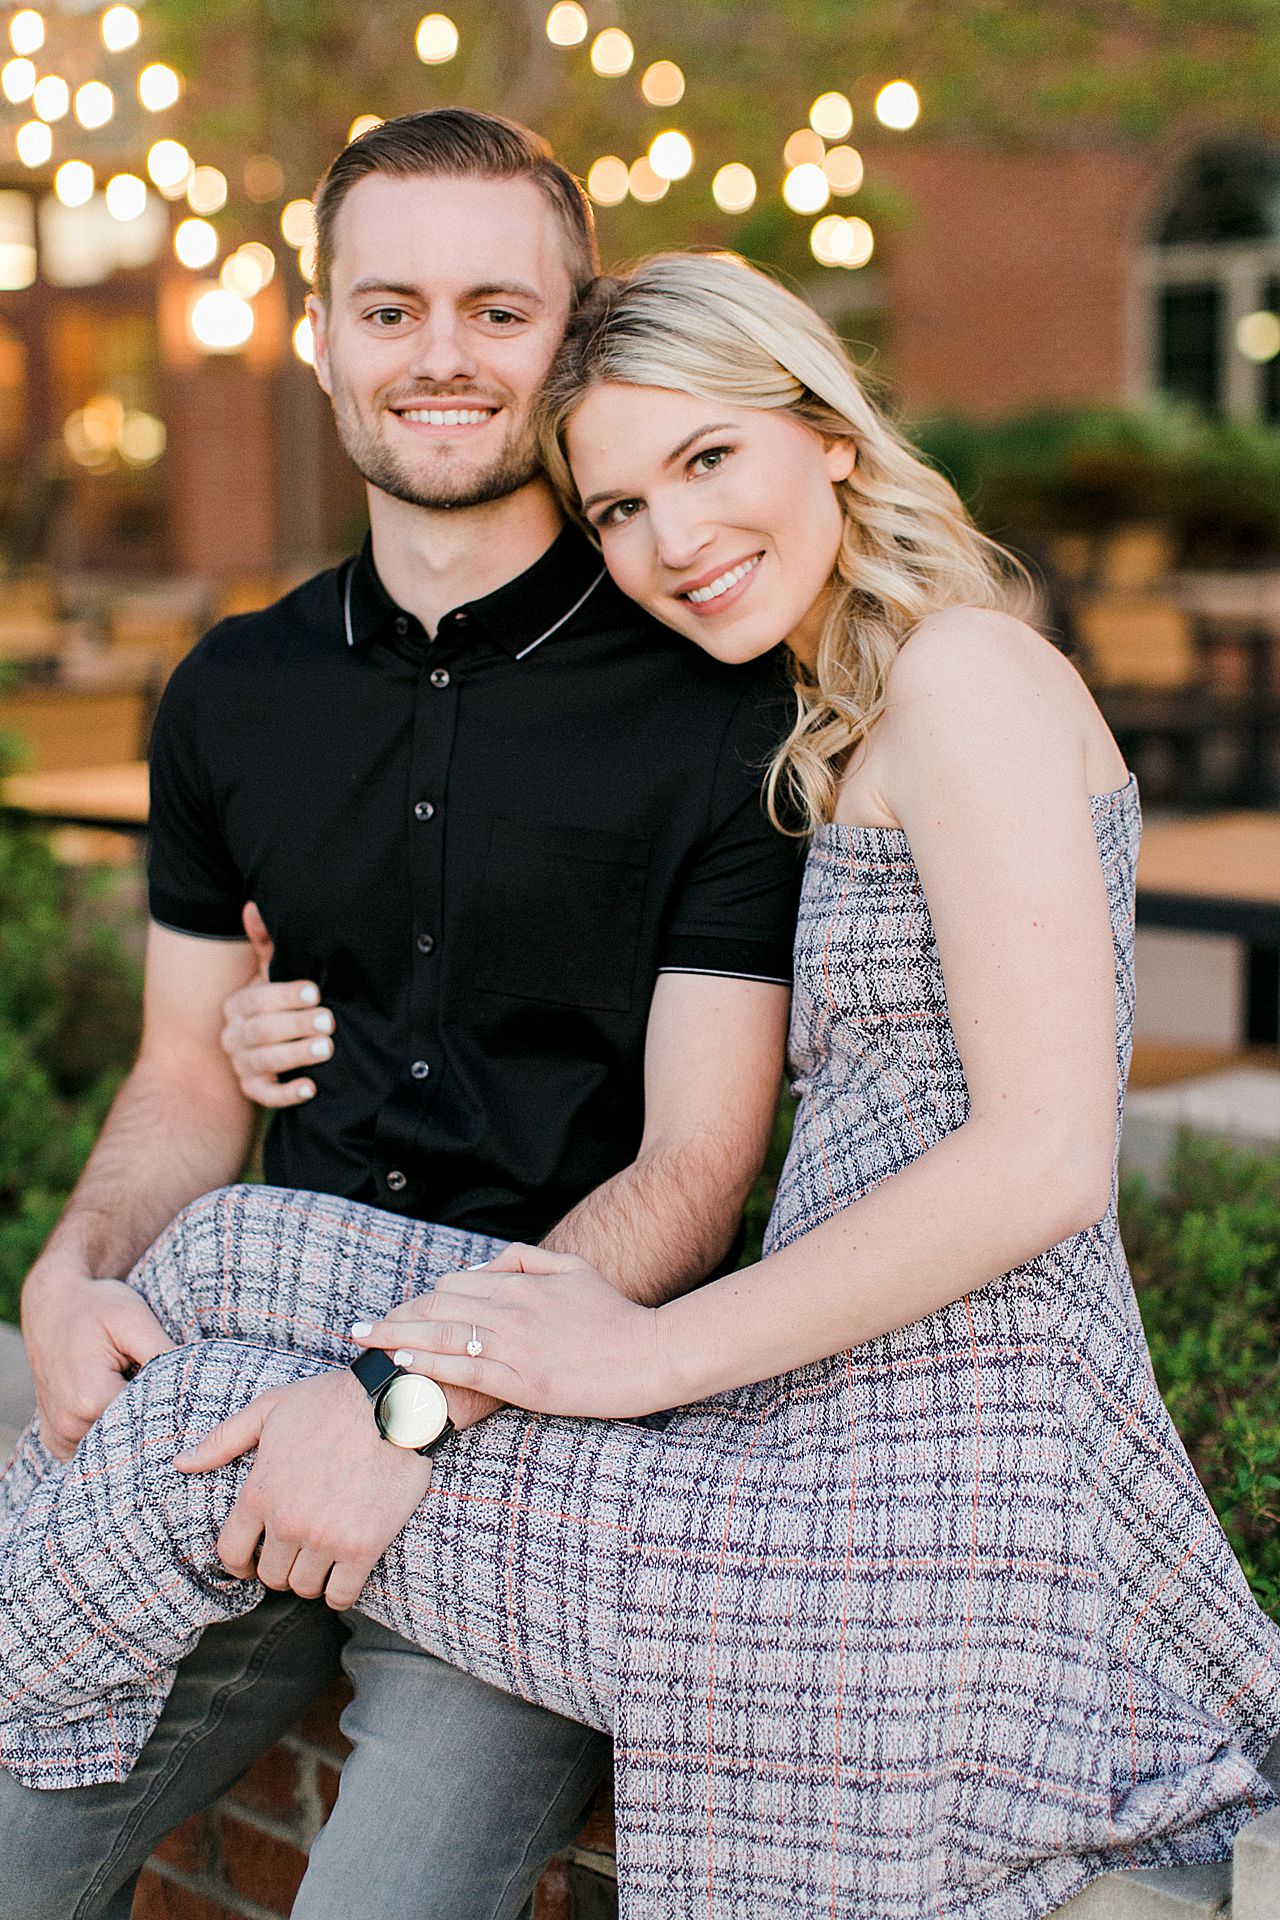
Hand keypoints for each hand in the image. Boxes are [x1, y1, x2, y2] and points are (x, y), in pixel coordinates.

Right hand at [20, 1269, 176, 1460]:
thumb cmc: (95, 1306)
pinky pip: (90, 1450)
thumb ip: (162, 1353)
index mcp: (92, 1400)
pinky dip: (109, 1438)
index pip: (149, 1424)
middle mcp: (70, 1426)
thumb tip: (197, 1382)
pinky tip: (122, 1412)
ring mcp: (58, 1436)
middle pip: (130, 1440)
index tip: (190, 1398)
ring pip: (112, 1448)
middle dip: (154, 1425)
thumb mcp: (134, 1318)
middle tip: (172, 1400)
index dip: (174, 1411)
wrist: (52, 1303)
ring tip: (144, 1401)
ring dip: (131, 1433)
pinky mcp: (54, 1437)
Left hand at [175, 1369, 432, 1610]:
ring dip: (310, 1578)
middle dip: (280, 1566)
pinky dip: (340, 1592)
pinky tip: (345, 1575)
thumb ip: (223, 1439)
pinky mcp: (363, 1547)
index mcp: (259, 1492)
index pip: (231, 1553)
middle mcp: (287, 1521)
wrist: (395, 1404)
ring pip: (304, 1588)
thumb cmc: (331, 1401)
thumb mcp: (270, 1408)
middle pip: (270, 1576)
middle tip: (296, 1552)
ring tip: (321, 1558)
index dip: (240, 1563)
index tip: (253, 1561)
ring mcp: (325, 1537)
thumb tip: (181, 1463)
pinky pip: (341, 1595)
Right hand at [219, 901, 333, 1108]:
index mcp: (238, 1003)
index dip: (285, 995)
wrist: (269, 1046)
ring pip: (262, 1062)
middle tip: (329, 1021)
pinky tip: (311, 1088)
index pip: (256, 999)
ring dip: (295, 1056)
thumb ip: (266, 945)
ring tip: (325, 1048)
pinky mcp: (254, 1090)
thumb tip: (253, 906)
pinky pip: (266, 1096)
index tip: (315, 991)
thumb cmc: (277, 1002)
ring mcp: (242, 1064)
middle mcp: (234, 1034)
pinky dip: (288, 1094)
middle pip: (259, 1031)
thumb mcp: (272, 973)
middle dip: (295, 1025)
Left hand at [351, 1246, 670, 1420]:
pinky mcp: (521, 1381)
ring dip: (394, 1338)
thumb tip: (491, 1260)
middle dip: (393, 1318)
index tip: (396, 1315)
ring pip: (440, 1336)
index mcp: (519, 1283)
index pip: (451, 1285)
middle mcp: (510, 1309)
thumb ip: (529, 1259)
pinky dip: (427, 1365)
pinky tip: (402, 1364)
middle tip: (360, 1331)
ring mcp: (514, 1345)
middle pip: (435, 1307)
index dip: (418, 1300)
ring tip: (363, 1343)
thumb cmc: (615, 1315)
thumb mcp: (574, 1269)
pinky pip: (463, 1370)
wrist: (649, 1354)